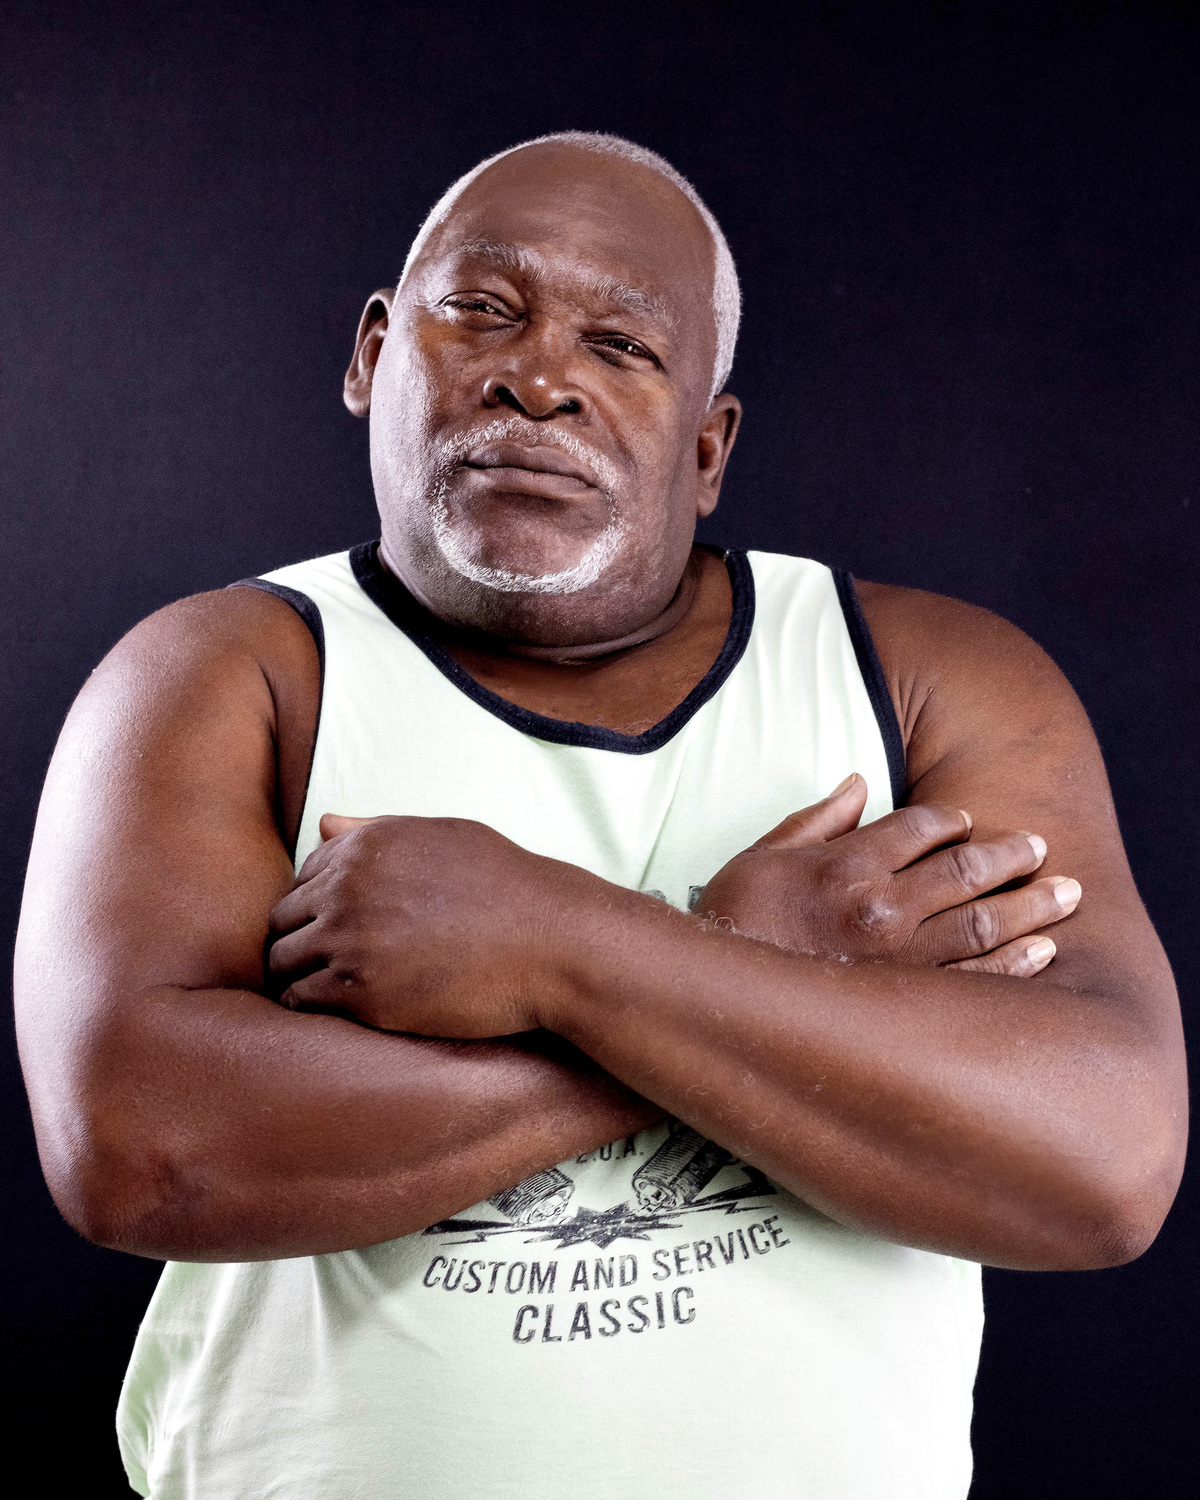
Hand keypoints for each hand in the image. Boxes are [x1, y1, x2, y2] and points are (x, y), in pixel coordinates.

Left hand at [267, 814, 582, 1036]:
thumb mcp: (443, 836)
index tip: (338, 929)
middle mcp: (347, 888)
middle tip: (324, 965)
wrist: (551, 942)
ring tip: (326, 991)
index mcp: (365, 846)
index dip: (317, 907)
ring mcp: (350, 942)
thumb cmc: (507, 886)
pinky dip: (310, 1007)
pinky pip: (302, 1002)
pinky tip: (338, 1011)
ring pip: (282, 964)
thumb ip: (376, 831)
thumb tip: (324, 823)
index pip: (301, 878)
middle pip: (282, 922)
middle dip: (298, 941)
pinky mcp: (361, 995)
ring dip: (297, 977)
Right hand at [700, 775, 1080, 973]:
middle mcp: (879, 906)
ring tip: (1065, 895)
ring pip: (983, 923)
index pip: (918, 828)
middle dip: (1012, 855)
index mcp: (846, 863)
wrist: (717, 998)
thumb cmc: (733, 921)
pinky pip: (973, 981)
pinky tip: (1041, 952)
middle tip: (1040, 849)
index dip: (950, 821)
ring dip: (1030, 906)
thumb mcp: (762, 854)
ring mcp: (897, 959)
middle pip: (966, 871)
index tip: (968, 823)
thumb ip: (817, 818)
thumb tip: (860, 781)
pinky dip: (1014, 964)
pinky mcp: (905, 1004)